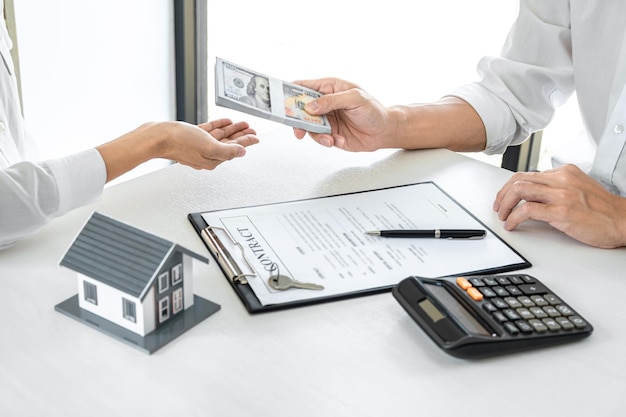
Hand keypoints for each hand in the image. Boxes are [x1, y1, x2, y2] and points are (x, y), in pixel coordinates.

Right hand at [165, 118, 258, 169]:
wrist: (157, 137)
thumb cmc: (179, 142)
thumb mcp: (209, 147)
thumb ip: (228, 151)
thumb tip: (242, 152)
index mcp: (212, 159)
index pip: (235, 149)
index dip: (247, 142)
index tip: (256, 137)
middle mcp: (206, 153)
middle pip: (229, 143)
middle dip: (242, 135)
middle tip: (252, 130)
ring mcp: (199, 145)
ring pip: (220, 136)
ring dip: (232, 129)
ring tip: (243, 124)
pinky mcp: (191, 137)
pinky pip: (209, 131)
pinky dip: (218, 126)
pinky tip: (225, 122)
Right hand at [291, 78, 391, 151]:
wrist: (384, 132)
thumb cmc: (374, 110)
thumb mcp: (354, 99)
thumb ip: (331, 101)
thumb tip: (310, 106)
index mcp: (329, 88)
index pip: (303, 86)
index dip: (290, 93)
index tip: (281, 102)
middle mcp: (325, 102)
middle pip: (300, 109)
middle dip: (298, 120)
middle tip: (298, 130)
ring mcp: (326, 118)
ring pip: (308, 126)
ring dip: (315, 135)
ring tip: (329, 138)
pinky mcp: (329, 133)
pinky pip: (319, 138)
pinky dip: (326, 141)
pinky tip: (338, 140)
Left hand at [493, 164, 625, 247]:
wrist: (624, 221)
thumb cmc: (602, 210)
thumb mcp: (578, 189)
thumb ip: (557, 188)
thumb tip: (533, 195)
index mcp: (565, 173)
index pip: (527, 174)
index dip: (509, 187)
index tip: (504, 198)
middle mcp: (562, 180)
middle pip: (519, 180)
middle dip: (502, 195)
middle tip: (498, 208)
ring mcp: (562, 195)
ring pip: (519, 191)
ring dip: (505, 205)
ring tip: (503, 216)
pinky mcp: (562, 212)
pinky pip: (527, 210)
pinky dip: (514, 218)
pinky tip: (512, 225)